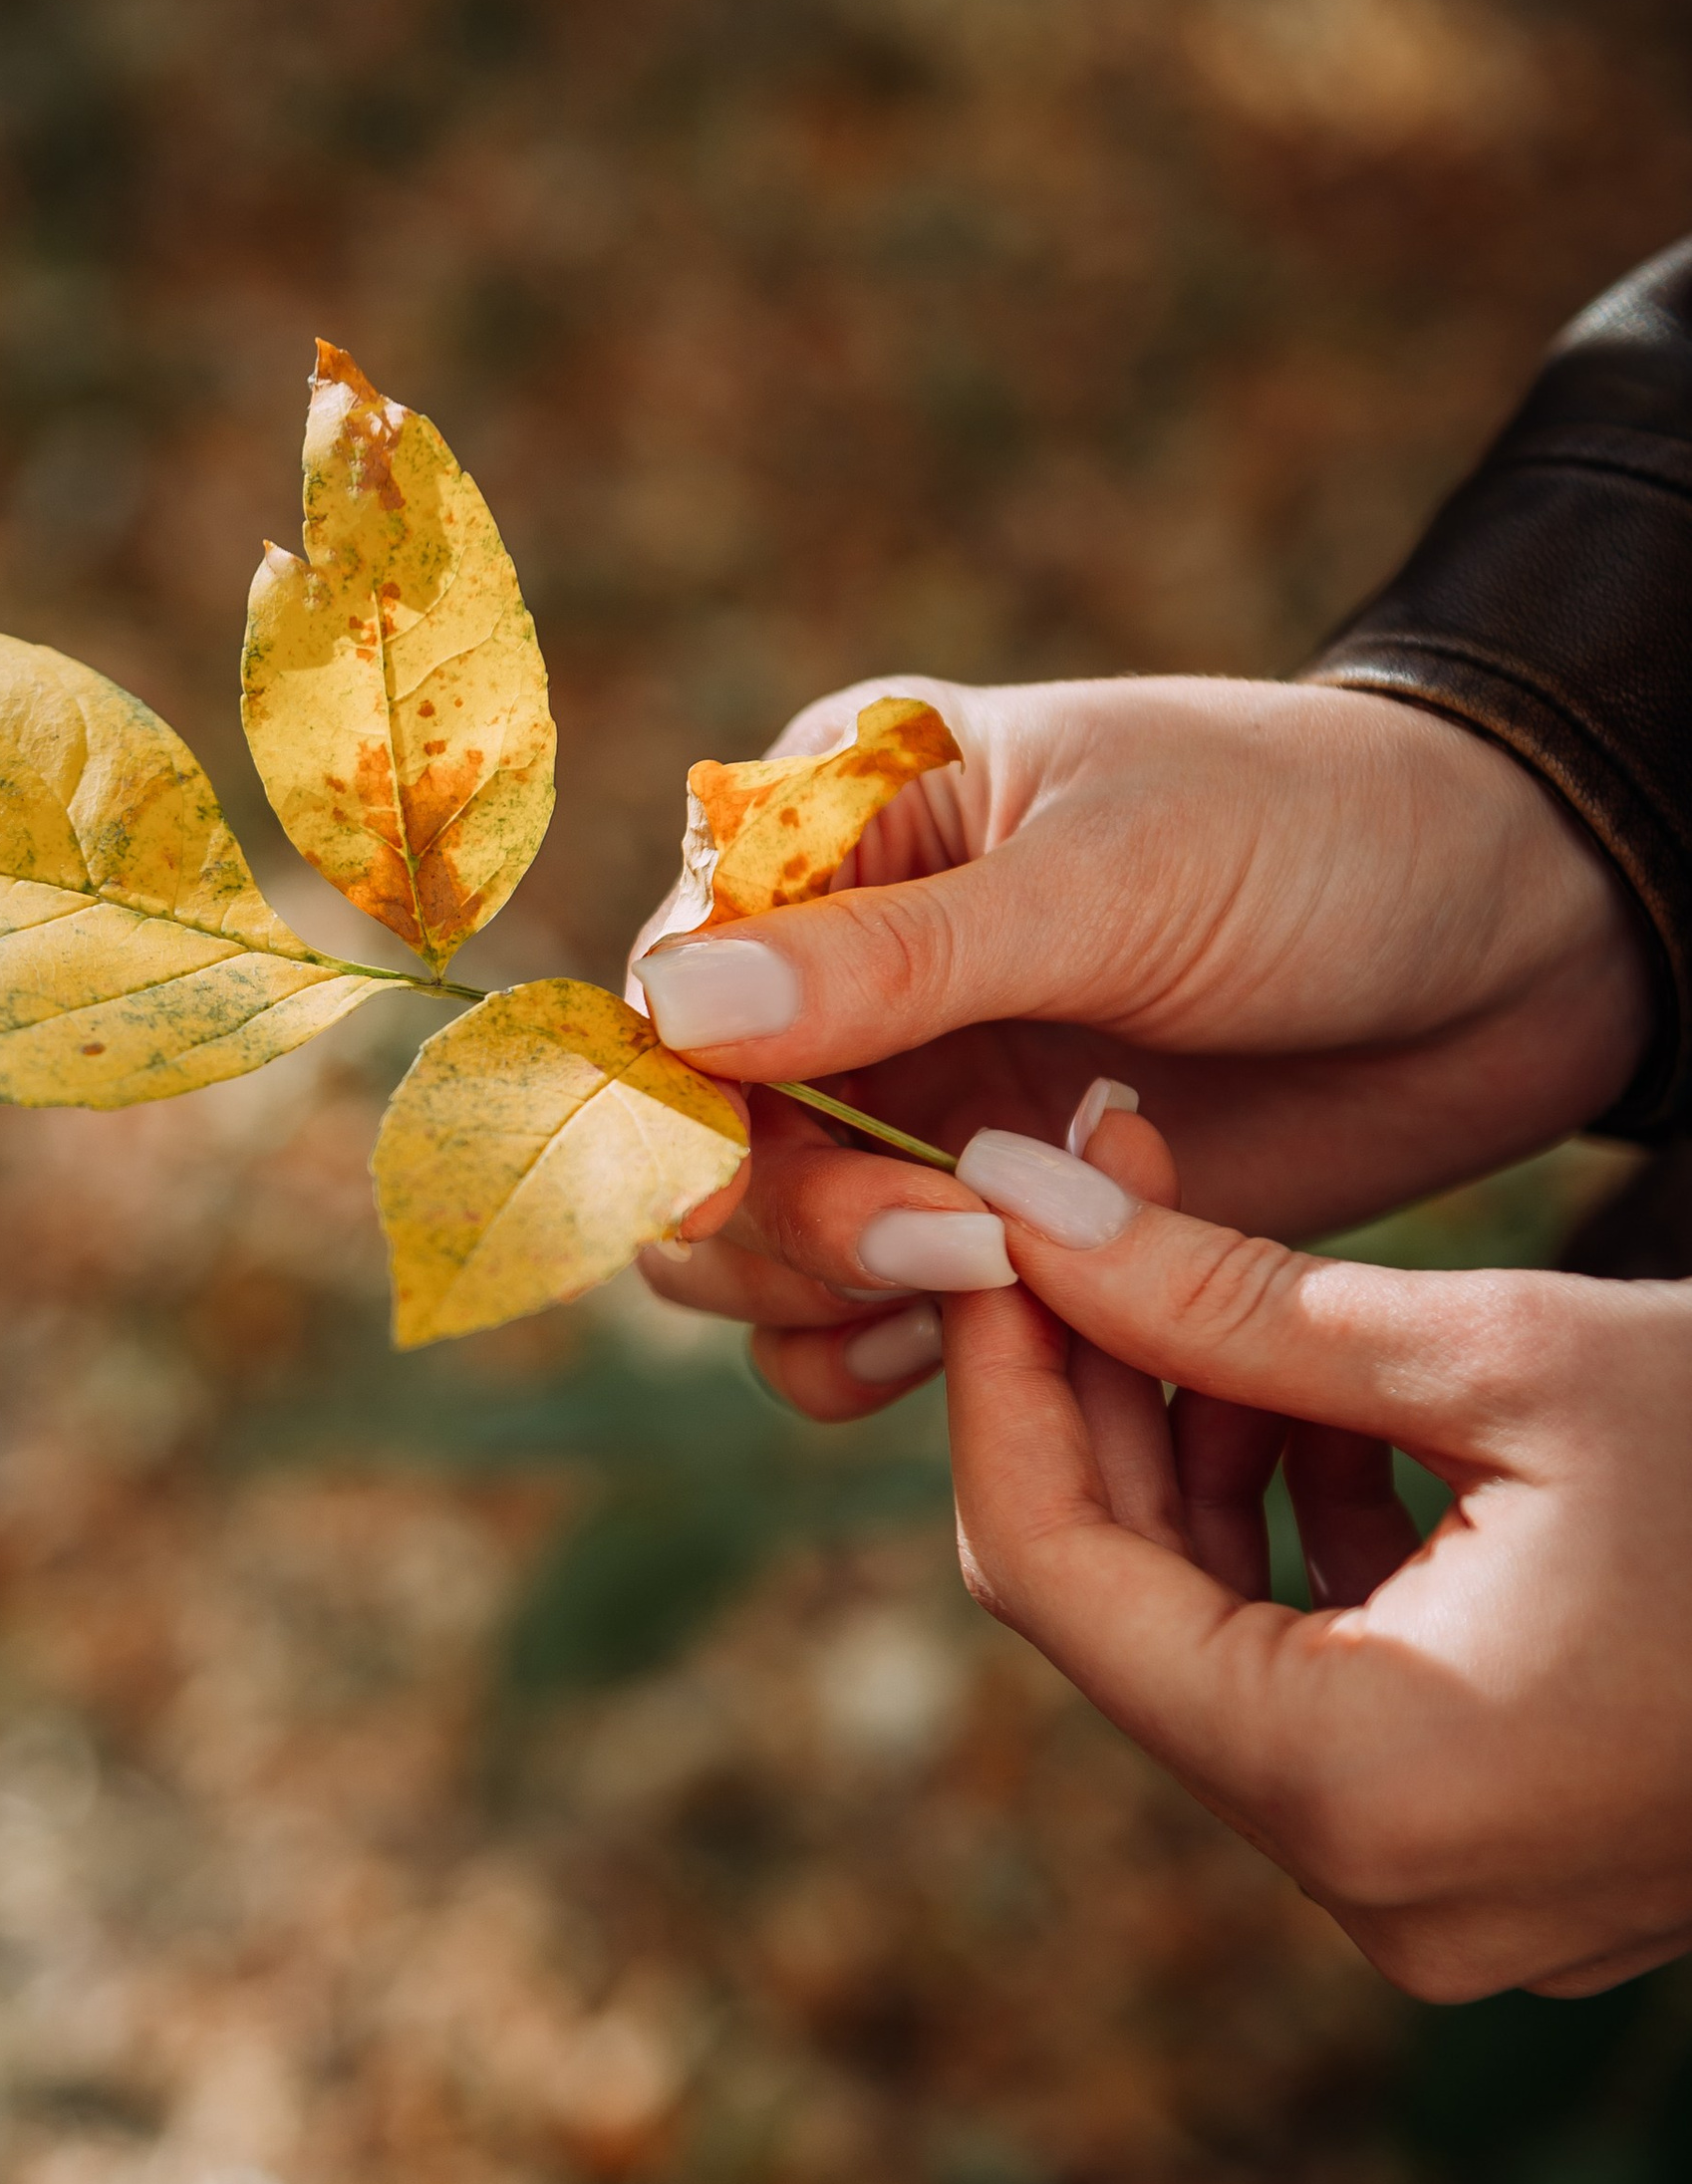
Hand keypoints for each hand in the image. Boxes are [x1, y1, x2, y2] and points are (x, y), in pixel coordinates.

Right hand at [633, 675, 1649, 1285]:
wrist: (1517, 943)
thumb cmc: (1323, 841)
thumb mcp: (1114, 879)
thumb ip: (899, 959)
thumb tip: (675, 1005)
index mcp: (835, 828)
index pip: (667, 986)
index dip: (688, 1102)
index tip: (759, 1174)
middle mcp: (838, 975)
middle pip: (694, 1145)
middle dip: (788, 1220)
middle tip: (950, 1245)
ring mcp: (907, 1103)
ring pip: (753, 1254)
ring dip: (831, 1299)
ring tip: (995, 1281)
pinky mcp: (987, 1219)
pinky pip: (857, 1326)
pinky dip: (888, 1355)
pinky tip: (992, 1340)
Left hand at [937, 1102, 1691, 2002]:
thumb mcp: (1514, 1359)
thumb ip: (1240, 1306)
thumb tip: (1022, 1209)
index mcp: (1362, 1792)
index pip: (1052, 1583)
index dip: (997, 1385)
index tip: (982, 1226)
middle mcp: (1384, 1891)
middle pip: (1132, 1620)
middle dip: (1097, 1401)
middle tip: (1093, 1201)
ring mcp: (1451, 1899)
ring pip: (1224, 1647)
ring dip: (1199, 1459)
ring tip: (1207, 1268)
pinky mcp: (1507, 1861)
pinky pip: (1331, 1689)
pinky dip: (1304, 1541)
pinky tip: (1322, 1394)